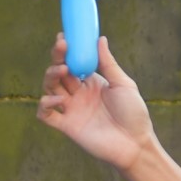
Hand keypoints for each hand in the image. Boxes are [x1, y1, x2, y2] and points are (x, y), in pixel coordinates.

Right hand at [37, 34, 154, 170]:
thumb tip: (100, 38)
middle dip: (57, 58)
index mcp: (91, 82)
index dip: (66, 50)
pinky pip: (46, 114)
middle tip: (62, 47)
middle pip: (58, 72)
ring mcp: (71, 110)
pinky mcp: (67, 126)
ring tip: (61, 70)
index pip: (73, 62)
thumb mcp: (123, 84)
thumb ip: (108, 63)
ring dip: (50, 76)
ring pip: (49, 89)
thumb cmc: (134, 114)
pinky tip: (57, 99)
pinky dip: (45, 105)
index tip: (64, 37)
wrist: (135, 143)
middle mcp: (78, 94)